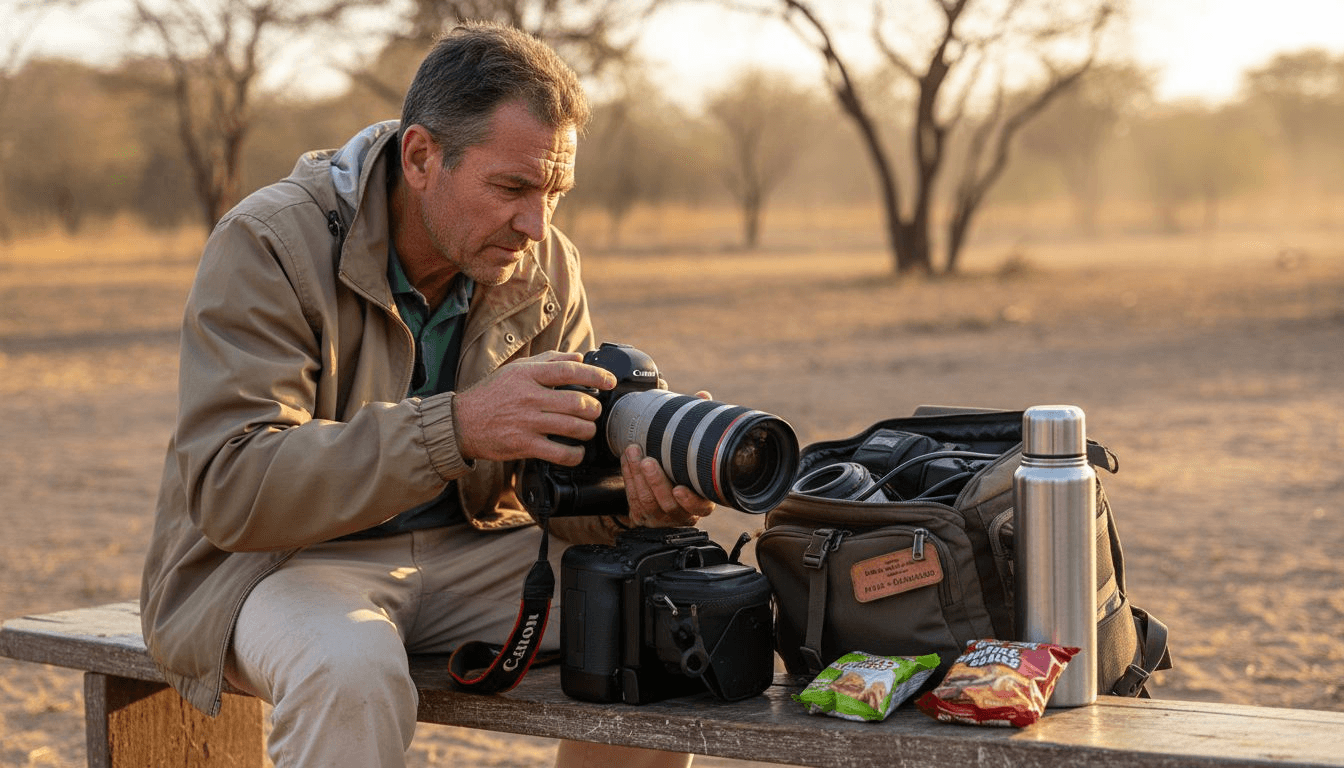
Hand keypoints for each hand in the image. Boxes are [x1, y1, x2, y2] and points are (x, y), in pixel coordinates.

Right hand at [453, 351, 615, 465]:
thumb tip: (578, 357)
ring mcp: (527, 422)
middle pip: (577, 401)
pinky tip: (577, 451)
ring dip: (587, 430)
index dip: (595, 375)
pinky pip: (559, 452)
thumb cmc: (491, 394)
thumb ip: (548, 361)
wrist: (462, 423)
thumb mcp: (515, 369)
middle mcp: (529, 397)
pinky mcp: (524, 445)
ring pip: (572, 427)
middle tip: (594, 411)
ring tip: (587, 430)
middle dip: (593, 409)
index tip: (609, 382)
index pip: (570, 370)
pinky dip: (575, 454)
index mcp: (528, 375)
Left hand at [618, 391, 716, 527]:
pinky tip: (627, 460)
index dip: (690, 500)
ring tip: (634, 454)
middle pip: (668, 504)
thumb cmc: (684, 470)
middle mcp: (682, 513)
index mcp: (702, 501)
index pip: (700, 507)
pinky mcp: (642, 516)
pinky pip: (633, 498)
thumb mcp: (694, 454)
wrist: (663, 495)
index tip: (679, 489)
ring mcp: (661, 517)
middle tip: (649, 461)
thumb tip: (703, 396)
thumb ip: (699, 427)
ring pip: (648, 501)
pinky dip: (629, 477)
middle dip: (656, 482)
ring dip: (639, 477)